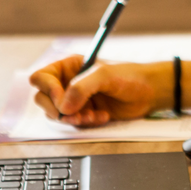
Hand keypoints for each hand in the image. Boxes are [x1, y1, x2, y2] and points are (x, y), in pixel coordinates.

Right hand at [30, 55, 167, 126]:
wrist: (149, 92)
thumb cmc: (130, 76)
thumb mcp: (105, 75)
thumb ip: (81, 87)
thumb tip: (64, 107)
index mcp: (68, 66)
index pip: (41, 78)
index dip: (48, 90)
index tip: (63, 100)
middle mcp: (68, 82)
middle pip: (43, 98)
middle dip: (58, 109)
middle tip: (76, 114)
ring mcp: (76, 99)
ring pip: (57, 114)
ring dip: (73, 118)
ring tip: (92, 116)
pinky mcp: (85, 113)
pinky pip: (73, 123)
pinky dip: (85, 123)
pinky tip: (102, 116)